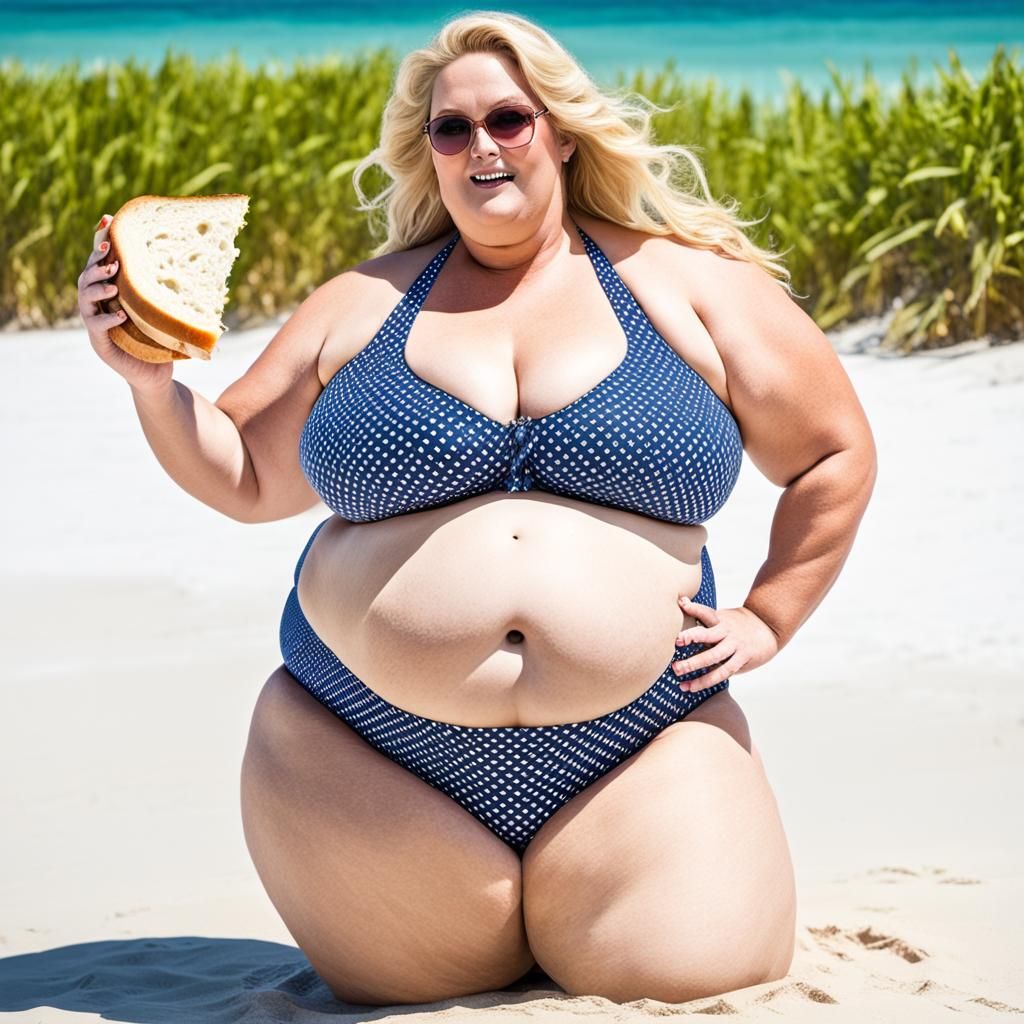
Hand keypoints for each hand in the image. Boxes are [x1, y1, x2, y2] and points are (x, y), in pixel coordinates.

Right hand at [77, 213, 174, 394]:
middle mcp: (98, 306)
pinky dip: (107, 319)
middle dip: (96, 264)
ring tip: (114, 284)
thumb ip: (165, 288)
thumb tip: (192, 257)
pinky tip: (120, 315)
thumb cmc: (160, 341)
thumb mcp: (163, 310)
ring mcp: (96, 326)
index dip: (101, 243)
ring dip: (97, 288)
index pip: (99, 263)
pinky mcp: (101, 345)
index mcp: (110, 294)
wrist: (157, 376)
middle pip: (85, 278)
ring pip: (85, 300)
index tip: (108, 222)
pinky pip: (96, 327)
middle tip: (112, 256)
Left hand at [672, 596, 779, 692]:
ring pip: (714, 657)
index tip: (681, 604)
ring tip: (678, 674)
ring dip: (695, 666)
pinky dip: (707, 680)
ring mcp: (735, 646)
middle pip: (708, 635)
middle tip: (675, 648)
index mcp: (720, 620)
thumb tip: (680, 606)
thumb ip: (703, 618)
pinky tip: (692, 686)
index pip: (706, 612)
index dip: (693, 608)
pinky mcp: (742, 659)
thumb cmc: (737, 623)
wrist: (768, 626)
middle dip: (691, 638)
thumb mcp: (722, 617)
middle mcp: (727, 632)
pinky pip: (724, 672)